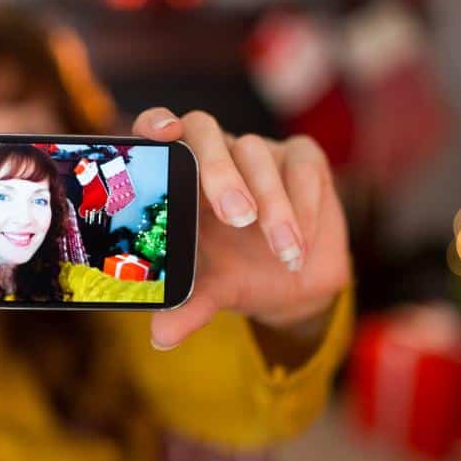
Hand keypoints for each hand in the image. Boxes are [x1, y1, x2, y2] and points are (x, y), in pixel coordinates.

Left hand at [132, 108, 350, 348]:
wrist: (295, 284)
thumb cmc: (238, 273)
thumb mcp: (213, 292)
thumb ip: (188, 307)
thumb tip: (160, 337)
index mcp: (181, 177)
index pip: (160, 131)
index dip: (156, 123)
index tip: (163, 135)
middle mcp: (215, 154)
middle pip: (206, 130)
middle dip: (220, 170)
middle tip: (237, 217)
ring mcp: (258, 152)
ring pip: (257, 153)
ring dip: (273, 205)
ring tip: (283, 253)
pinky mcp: (302, 159)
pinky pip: (302, 166)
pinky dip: (304, 203)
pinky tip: (303, 241)